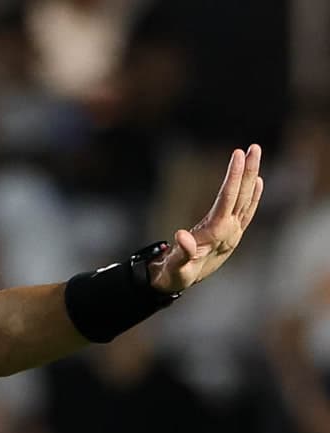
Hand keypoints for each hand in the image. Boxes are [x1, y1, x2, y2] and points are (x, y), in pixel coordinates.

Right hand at [149, 144, 262, 292]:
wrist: (179, 284)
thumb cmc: (174, 274)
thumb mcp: (175, 266)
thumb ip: (180, 253)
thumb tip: (180, 236)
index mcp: (217, 235)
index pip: (227, 199)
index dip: (233, 177)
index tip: (236, 155)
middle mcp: (230, 231)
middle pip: (242, 195)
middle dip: (248, 170)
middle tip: (254, 147)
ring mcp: (232, 232)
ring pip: (246, 199)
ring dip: (252, 177)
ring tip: (255, 155)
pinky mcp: (230, 233)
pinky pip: (246, 210)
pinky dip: (253, 194)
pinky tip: (257, 181)